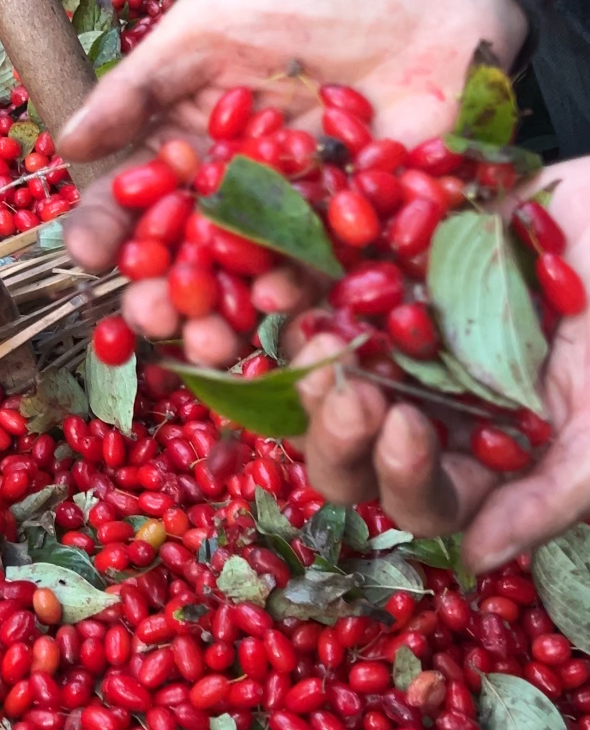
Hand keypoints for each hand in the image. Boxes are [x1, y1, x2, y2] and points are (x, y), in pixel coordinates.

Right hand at [59, 0, 526, 357]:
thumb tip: (67, 143)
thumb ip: (140, 85)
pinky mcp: (361, 234)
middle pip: (185, 257)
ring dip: (228, 319)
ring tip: (213, 343)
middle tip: (150, 314)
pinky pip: (331, 275)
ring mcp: (296, 221)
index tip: (88, 252)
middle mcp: (233, 197)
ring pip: (250, 281)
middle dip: (162, 293)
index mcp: (186, 151)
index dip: (105, 228)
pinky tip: (287, 313)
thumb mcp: (208, 28)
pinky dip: (308, 298)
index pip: (133, 201)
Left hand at [297, 157, 589, 573]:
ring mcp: (387, 340)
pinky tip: (279, 281)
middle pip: (346, 445)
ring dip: (305, 363)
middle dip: (335, 428)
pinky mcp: (368, 275)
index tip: (411, 427)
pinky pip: (314, 287)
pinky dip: (292, 286)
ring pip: (320, 370)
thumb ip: (551, 491)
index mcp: (472, 452)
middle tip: (349, 387)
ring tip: (315, 334)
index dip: (400, 474)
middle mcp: (418, 402)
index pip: (417, 496)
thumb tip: (474, 556)